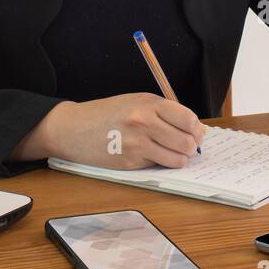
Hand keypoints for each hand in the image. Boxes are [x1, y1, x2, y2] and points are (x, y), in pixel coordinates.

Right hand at [17, 94, 205, 168]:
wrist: (72, 128)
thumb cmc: (105, 114)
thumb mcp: (135, 101)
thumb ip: (162, 112)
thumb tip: (192, 128)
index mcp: (148, 103)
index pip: (188, 119)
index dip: (196, 129)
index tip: (195, 132)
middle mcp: (144, 122)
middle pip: (187, 141)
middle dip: (191, 146)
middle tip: (186, 146)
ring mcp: (137, 144)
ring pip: (178, 159)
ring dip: (179, 158)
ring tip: (170, 153)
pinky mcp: (130, 162)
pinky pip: (159, 166)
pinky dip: (160, 163)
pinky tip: (149, 156)